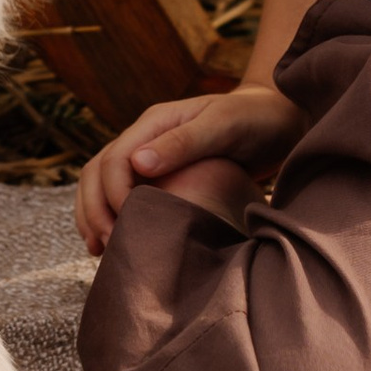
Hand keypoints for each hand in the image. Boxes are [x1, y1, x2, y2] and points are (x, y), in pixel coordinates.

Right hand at [77, 80, 302, 257]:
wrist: (276, 120)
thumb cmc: (254, 121)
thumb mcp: (223, 127)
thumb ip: (183, 143)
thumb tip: (138, 163)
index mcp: (153, 122)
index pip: (112, 160)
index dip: (112, 195)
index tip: (126, 227)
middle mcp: (145, 138)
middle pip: (97, 172)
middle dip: (94, 209)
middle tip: (106, 247)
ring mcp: (151, 157)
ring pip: (103, 185)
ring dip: (95, 215)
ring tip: (100, 251)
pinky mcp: (163, 176)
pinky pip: (124, 195)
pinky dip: (113, 217)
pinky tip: (118, 243)